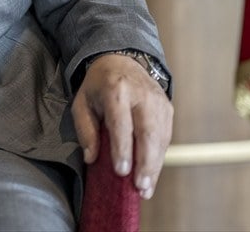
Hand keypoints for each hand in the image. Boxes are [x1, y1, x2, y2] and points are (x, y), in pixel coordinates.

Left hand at [71, 53, 172, 199]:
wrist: (121, 60)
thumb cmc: (98, 86)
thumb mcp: (82, 102)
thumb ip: (85, 129)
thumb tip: (91, 158)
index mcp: (116, 90)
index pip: (121, 123)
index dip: (122, 149)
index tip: (121, 172)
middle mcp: (141, 94)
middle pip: (148, 132)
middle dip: (145, 163)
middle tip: (140, 187)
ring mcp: (158, 101)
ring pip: (161, 138)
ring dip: (155, 166)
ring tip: (146, 188)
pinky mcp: (168, 108)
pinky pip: (166, 137)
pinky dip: (159, 157)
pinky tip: (151, 174)